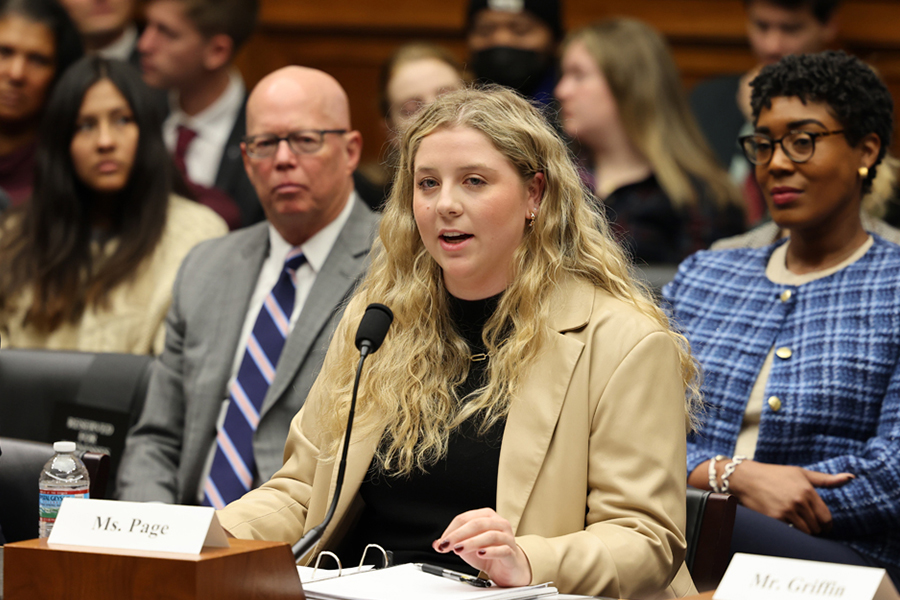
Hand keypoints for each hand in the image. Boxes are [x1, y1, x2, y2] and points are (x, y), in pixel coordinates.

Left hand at [432, 508, 531, 586]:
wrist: (508, 568)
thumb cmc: (489, 552)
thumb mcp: (468, 546)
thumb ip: (454, 543)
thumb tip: (437, 544)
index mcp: (486, 516)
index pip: (465, 518)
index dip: (451, 530)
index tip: (442, 542)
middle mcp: (498, 523)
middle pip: (477, 523)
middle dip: (458, 534)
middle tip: (447, 545)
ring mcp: (507, 537)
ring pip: (490, 535)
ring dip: (471, 542)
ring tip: (459, 549)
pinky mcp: (512, 552)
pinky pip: (502, 549)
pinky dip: (490, 551)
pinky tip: (480, 554)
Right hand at [727, 460, 853, 534]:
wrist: (746, 477)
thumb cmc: (775, 474)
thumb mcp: (801, 473)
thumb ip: (826, 479)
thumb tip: (851, 477)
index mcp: (807, 490)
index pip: (826, 517)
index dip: (826, 525)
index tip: (822, 525)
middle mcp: (799, 501)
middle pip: (817, 527)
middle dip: (815, 528)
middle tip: (808, 524)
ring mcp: (786, 511)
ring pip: (806, 532)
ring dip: (804, 531)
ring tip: (797, 524)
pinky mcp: (775, 518)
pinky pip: (791, 532)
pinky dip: (791, 530)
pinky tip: (786, 522)